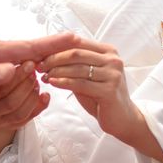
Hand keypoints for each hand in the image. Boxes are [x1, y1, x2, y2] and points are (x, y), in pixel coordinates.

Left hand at [0, 32, 79, 86]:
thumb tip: (17, 72)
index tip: (73, 37)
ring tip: (62, 49)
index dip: (53, 44)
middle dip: (54, 44)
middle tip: (76, 40)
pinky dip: (29, 59)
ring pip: (25, 53)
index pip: (31, 47)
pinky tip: (32, 63)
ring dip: (44, 51)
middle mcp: (0, 50)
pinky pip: (16, 60)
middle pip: (33, 47)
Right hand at [0, 61, 48, 162]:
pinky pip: (28, 120)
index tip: (29, 63)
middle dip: (26, 84)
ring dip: (32, 96)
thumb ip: (1, 67)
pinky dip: (39, 107)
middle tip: (34, 71)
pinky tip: (45, 96)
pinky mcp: (11, 127)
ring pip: (20, 113)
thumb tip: (25, 57)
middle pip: (11, 101)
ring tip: (37, 82)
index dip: (17, 76)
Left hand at [38, 38, 162, 162]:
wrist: (123, 119)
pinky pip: (80, 83)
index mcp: (108, 51)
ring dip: (56, 71)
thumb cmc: (101, 96)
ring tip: (43, 75)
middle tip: (39, 65)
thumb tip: (48, 56)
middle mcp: (113, 59)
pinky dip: (63, 82)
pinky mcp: (110, 90)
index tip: (41, 54)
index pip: (78, 43)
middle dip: (54, 58)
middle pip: (76, 53)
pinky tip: (53, 83)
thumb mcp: (88, 75)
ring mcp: (113, 74)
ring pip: (77, 68)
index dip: (57, 48)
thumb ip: (74, 64)